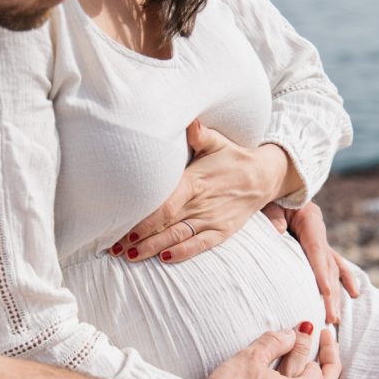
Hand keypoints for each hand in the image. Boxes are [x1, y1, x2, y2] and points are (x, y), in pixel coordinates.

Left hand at [111, 120, 296, 263]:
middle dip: (139, 239)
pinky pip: (200, 245)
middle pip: (166, 225)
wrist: (263, 176)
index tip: (124, 229)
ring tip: (131, 256)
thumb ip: (199, 134)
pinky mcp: (222, 231)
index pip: (165, 205)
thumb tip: (190, 120)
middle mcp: (201, 203)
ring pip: (178, 237)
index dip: (144, 221)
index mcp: (194, 182)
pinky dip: (183, 253)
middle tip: (116, 249)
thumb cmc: (231, 158)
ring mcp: (212, 219)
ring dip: (154, 248)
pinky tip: (165, 259)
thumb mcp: (216, 142)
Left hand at [263, 202, 359, 323]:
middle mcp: (319, 230)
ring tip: (336, 317)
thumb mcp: (268, 204)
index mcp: (310, 218)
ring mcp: (319, 238)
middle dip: (331, 293)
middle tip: (331, 317)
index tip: (326, 292)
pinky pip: (332, 264)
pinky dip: (342, 279)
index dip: (321, 271)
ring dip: (336, 294)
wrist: (275, 187)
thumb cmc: (269, 197)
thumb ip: (272, 217)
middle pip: (327, 265)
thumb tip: (279, 233)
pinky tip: (353, 294)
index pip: (316, 249)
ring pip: (332, 269)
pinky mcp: (315, 245)